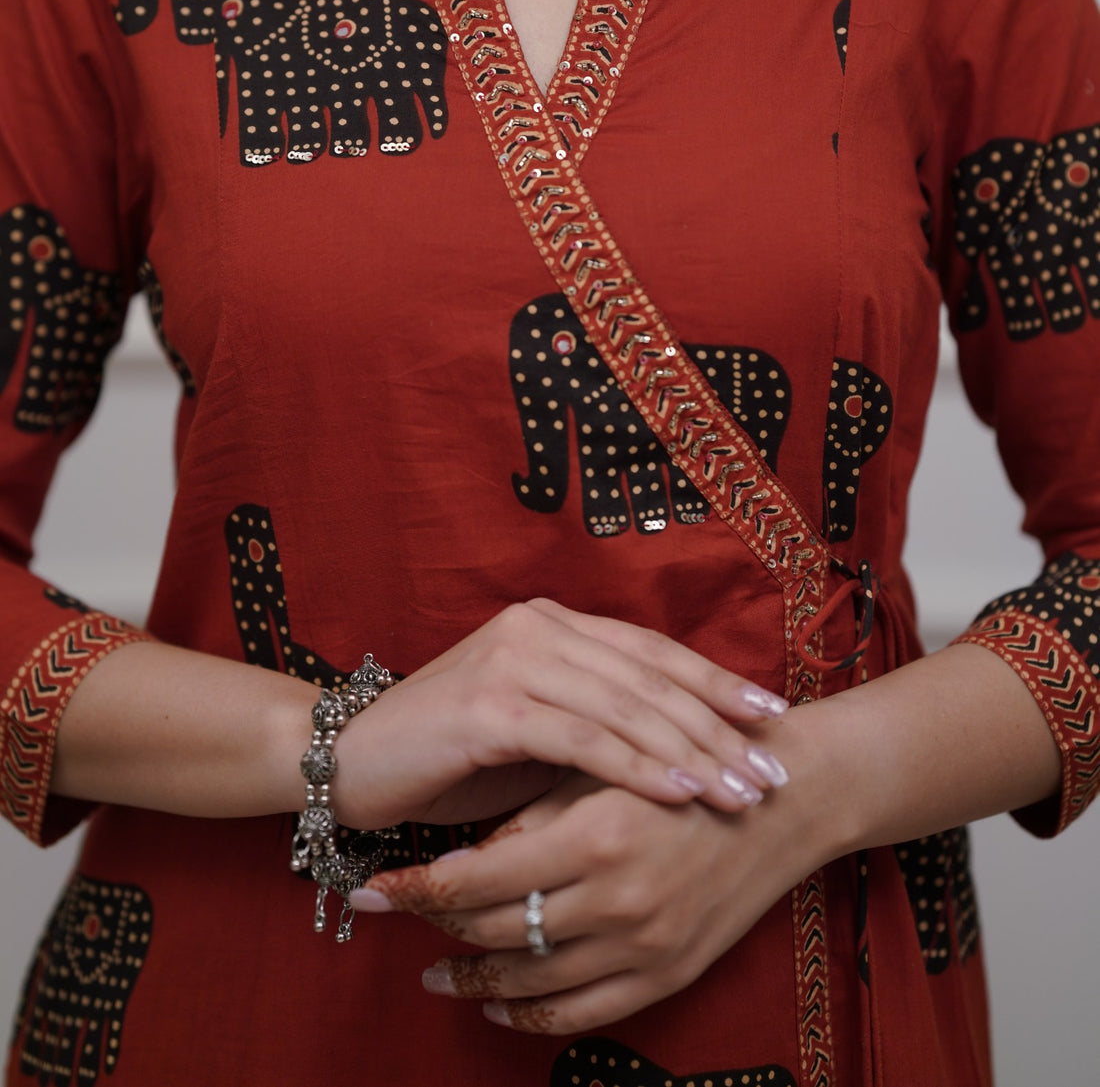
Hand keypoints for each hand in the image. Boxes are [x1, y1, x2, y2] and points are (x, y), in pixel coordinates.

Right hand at [330, 598, 789, 829]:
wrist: (347, 763)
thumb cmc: (447, 759)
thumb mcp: (533, 736)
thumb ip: (593, 727)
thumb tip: (684, 752)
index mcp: (551, 624)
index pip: (652, 652)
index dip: (716, 684)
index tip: (773, 719)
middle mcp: (537, 627)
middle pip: (650, 677)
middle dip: (720, 726)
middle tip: (774, 768)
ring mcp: (513, 659)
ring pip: (626, 706)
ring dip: (694, 751)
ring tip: (744, 790)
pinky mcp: (490, 703)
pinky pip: (583, 736)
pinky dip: (639, 765)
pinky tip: (682, 791)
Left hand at [351, 770, 822, 1033]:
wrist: (786, 798)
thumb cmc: (687, 761)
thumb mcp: (603, 768)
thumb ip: (535, 812)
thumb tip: (468, 859)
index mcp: (594, 835)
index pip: (478, 879)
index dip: (418, 888)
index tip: (375, 887)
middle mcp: (615, 900)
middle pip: (494, 931)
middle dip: (431, 929)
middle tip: (387, 919)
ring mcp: (643, 945)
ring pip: (529, 981)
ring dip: (471, 981)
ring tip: (432, 972)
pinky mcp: (667, 973)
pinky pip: (580, 1014)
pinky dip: (529, 1016)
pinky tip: (495, 1007)